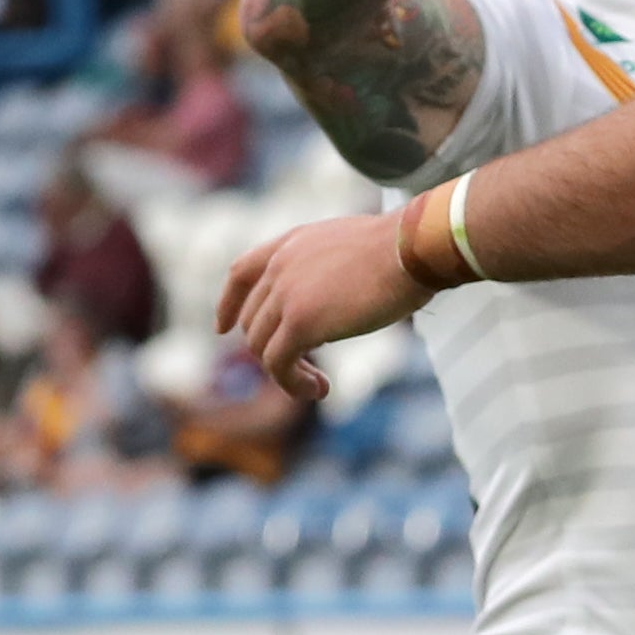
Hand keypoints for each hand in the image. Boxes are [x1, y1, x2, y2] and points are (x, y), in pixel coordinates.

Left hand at [221, 212, 428, 396]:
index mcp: (291, 244)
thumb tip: (338, 298)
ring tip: (317, 386)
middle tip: (305, 370)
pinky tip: (320, 390)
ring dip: (286, 373)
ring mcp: (286, 294)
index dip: (228, 304)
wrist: (412, 247)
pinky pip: (279, 364)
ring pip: (261, 346)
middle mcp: (280, 266)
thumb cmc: (403, 248)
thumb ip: (331, 268)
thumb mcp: (352, 247)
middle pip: (252, 321)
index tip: (222, 328)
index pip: (241, 272)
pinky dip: (293, 384)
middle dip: (272, 350)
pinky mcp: (300, 322)